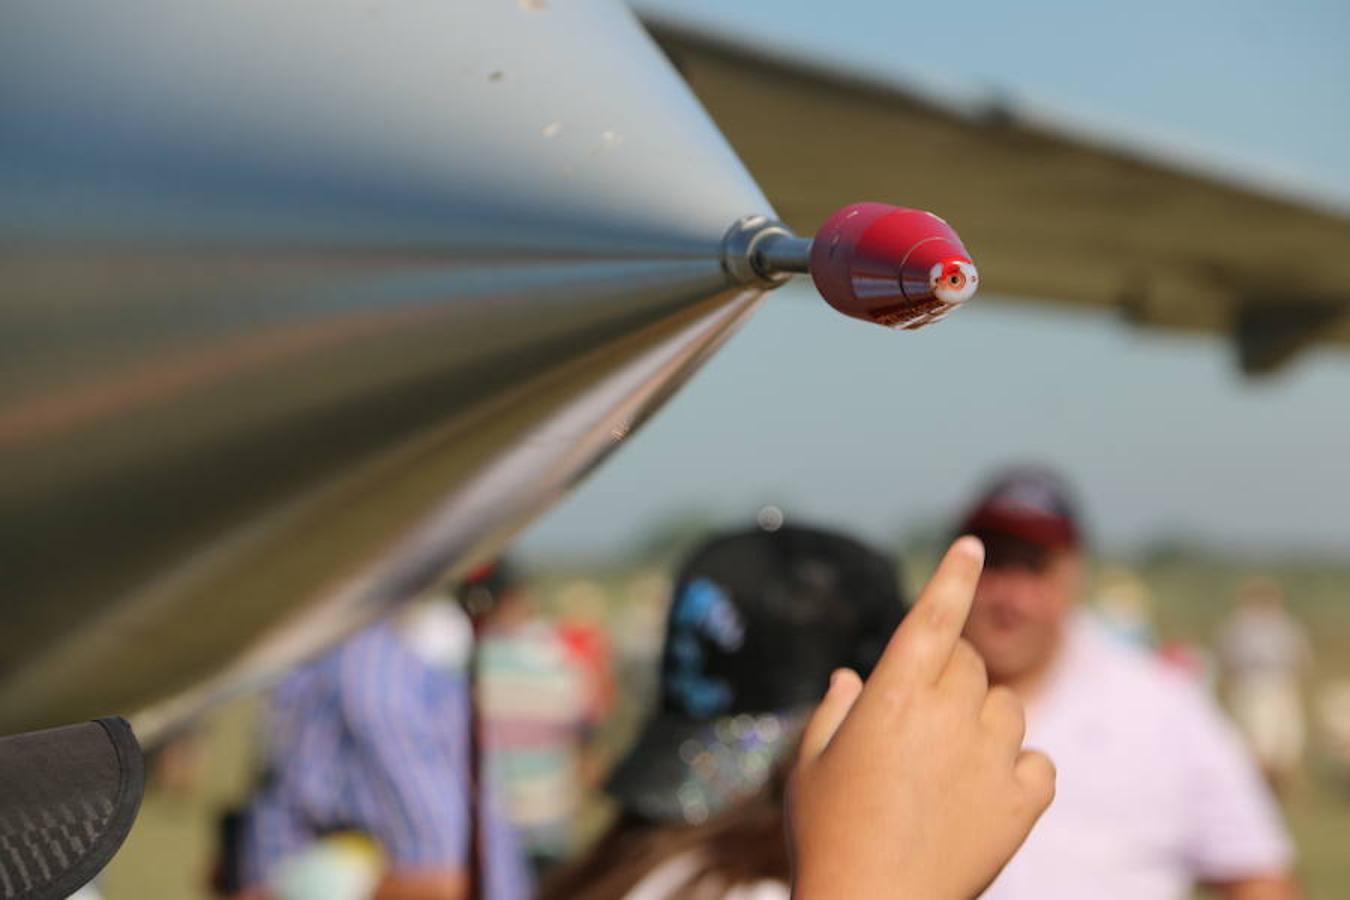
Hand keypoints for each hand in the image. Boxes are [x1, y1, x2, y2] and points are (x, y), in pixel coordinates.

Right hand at [786, 537, 1054, 899]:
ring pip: (1009, 706)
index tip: (971, 543)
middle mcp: (947, 717)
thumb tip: (853, 677)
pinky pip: (1039, 763)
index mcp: (892, 698)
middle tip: (922, 717)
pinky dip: (1019, 768)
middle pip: (970, 662)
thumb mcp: (810, 767)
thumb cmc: (828, 836)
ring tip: (951, 762)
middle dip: (951, 673)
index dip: (952, 575)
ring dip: (985, 718)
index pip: (932, 616)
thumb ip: (834, 711)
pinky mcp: (1021, 804)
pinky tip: (988, 792)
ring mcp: (990, 759)